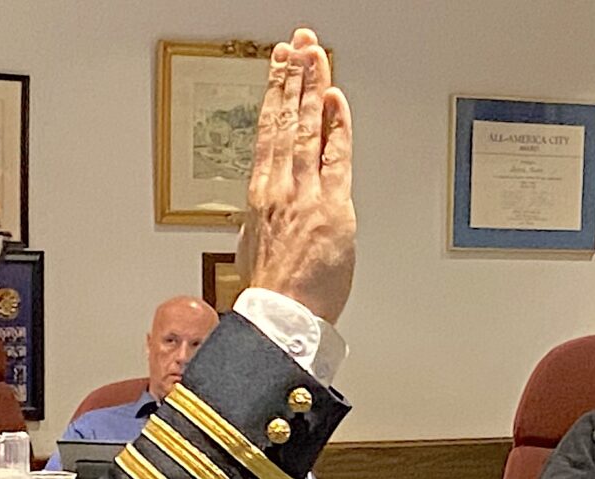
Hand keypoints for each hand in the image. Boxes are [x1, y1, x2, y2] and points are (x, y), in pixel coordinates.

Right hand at [243, 28, 354, 323]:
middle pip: (286, 119)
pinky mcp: (330, 208)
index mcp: (262, 193)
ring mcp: (304, 194)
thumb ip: (272, 210)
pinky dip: (334, 126)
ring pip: (305, 128)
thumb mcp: (260, 240)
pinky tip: (334, 99)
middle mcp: (280, 187)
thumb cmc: (276, 290)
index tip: (280, 66)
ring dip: (310, 88)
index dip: (276, 94)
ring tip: (313, 54)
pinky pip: (334, 158)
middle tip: (299, 43)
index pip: (270, 131)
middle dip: (293, 76)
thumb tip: (273, 199)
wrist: (281, 318)